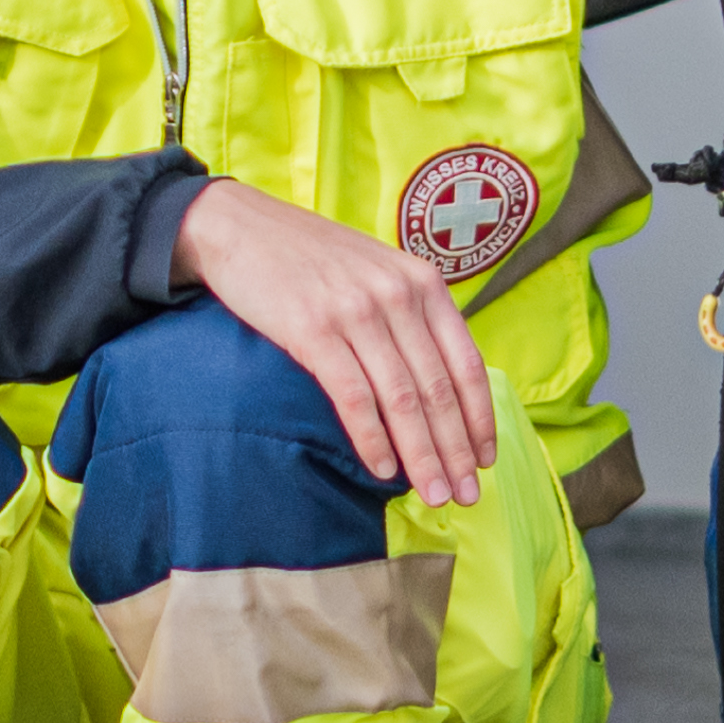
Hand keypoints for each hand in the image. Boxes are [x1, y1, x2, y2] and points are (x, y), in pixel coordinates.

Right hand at [185, 176, 501, 507]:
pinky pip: (353, 396)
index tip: (484, 461)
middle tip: (465, 496)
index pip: (466, 363)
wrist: (240, 226)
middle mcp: (397, 294)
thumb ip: (411, 316)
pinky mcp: (313, 329)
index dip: (479, 419)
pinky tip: (381, 470)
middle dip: (455, 451)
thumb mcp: (377, 272)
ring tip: (432, 495)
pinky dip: (372, 439)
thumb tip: (438, 387)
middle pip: (438, 390)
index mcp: (422, 282)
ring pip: (402, 399)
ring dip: (421, 456)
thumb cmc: (311, 258)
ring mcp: (356, 311)